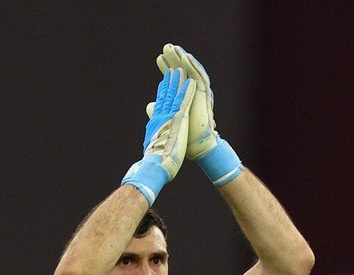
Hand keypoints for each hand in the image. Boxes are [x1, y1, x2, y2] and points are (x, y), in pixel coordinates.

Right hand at [122, 68, 195, 205]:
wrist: (155, 166)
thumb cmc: (155, 164)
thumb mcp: (154, 149)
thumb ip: (155, 141)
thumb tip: (151, 143)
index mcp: (157, 125)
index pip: (160, 107)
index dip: (162, 95)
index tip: (164, 85)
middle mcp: (161, 118)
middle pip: (165, 97)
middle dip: (169, 83)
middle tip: (172, 71)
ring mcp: (169, 117)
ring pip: (173, 96)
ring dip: (177, 82)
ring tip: (180, 71)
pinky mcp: (178, 119)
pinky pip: (183, 101)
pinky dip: (186, 91)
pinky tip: (190, 82)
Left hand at [155, 44, 215, 159]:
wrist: (195, 148)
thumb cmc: (183, 139)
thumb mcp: (166, 121)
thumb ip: (158, 111)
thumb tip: (150, 105)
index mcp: (181, 100)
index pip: (174, 81)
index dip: (167, 69)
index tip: (159, 59)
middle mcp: (191, 96)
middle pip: (182, 74)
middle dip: (174, 60)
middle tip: (166, 47)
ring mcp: (198, 95)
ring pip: (191, 72)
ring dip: (182, 59)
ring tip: (174, 47)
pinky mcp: (203, 97)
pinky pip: (200, 78)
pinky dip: (193, 66)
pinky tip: (185, 57)